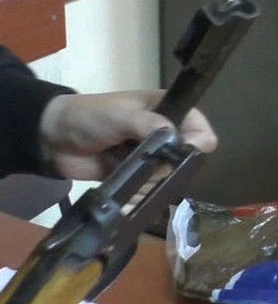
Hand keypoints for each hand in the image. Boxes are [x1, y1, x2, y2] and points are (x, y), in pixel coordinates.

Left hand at [39, 91, 217, 179]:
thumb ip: (148, 125)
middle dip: (170, 166)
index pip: (199, 126)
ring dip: (152, 181)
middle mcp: (165, 133)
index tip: (183, 153)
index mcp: (166, 109)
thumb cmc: (87, 117)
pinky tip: (125, 190)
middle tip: (146, 163)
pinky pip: (152, 190)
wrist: (52, 140)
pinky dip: (141, 194)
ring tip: (128, 173)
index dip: (198, 141)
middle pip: (187, 157)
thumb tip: (178, 140)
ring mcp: (152, 156)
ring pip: (170, 176)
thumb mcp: (118, 116)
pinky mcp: (139, 175)